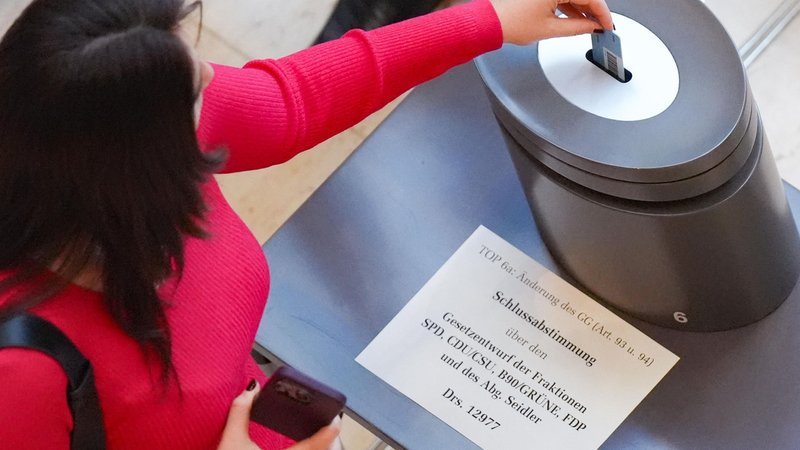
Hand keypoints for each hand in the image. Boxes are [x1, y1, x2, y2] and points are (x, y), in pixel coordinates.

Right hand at [217, 381, 340, 449]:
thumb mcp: (231, 441)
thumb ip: (240, 411)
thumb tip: (251, 389)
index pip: (314, 446)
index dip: (329, 431)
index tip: (336, 419)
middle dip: (328, 440)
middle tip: (330, 423)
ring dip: (320, 448)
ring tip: (321, 435)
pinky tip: (307, 446)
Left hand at [491, 0, 612, 44]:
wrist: (488, 22)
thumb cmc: (510, 22)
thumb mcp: (550, 29)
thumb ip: (577, 28)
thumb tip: (592, 27)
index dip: (603, 14)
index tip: (608, 25)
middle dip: (593, 11)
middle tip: (600, 26)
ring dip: (581, 9)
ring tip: (588, 26)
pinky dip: (568, 6)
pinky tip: (574, 18)